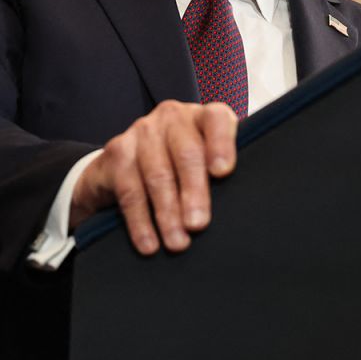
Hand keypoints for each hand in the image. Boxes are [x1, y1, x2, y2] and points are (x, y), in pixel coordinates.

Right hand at [70, 100, 237, 254]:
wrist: (125, 163)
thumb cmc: (182, 166)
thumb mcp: (206, 162)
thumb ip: (222, 174)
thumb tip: (242, 206)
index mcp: (201, 116)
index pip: (216, 119)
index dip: (221, 143)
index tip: (223, 172)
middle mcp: (172, 117)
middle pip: (186, 153)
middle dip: (194, 192)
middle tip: (199, 225)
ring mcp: (142, 131)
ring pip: (158, 174)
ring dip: (167, 213)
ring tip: (178, 242)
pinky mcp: (117, 152)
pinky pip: (130, 190)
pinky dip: (140, 221)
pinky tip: (149, 243)